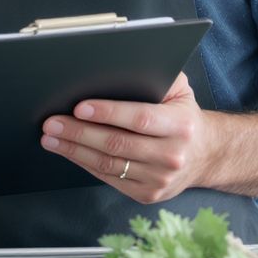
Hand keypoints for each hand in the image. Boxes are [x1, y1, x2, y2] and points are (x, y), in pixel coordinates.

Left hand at [39, 72, 212, 202]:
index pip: (139, 118)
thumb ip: (157, 75)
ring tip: (51, 137)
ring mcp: (160, 179)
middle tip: (51, 122)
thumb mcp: (179, 90)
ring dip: (74, 150)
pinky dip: (84, 164)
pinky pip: (109, 178)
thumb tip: (123, 63)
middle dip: (79, 132)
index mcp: (181, 125)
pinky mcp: (148, 195)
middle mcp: (173, 155)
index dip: (108, 113)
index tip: (78, 107)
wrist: (206, 155)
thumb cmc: (181, 115)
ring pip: (109, 164)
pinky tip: (68, 151)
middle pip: (117, 144)